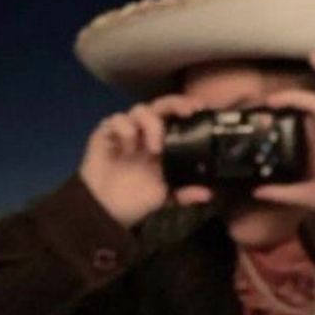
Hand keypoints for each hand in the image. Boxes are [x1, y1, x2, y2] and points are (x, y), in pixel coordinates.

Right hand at [79, 95, 213, 228]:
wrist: (105, 210)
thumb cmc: (135, 201)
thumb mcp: (165, 198)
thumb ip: (185, 193)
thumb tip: (209, 194)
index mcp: (161, 143)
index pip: (175, 117)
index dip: (186, 108)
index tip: (201, 109)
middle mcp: (144, 133)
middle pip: (160, 106)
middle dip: (175, 104)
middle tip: (187, 112)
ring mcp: (125, 131)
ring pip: (140, 109)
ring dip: (151, 124)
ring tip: (155, 148)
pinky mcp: (105, 133)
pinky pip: (116, 120)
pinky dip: (125, 129)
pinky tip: (128, 148)